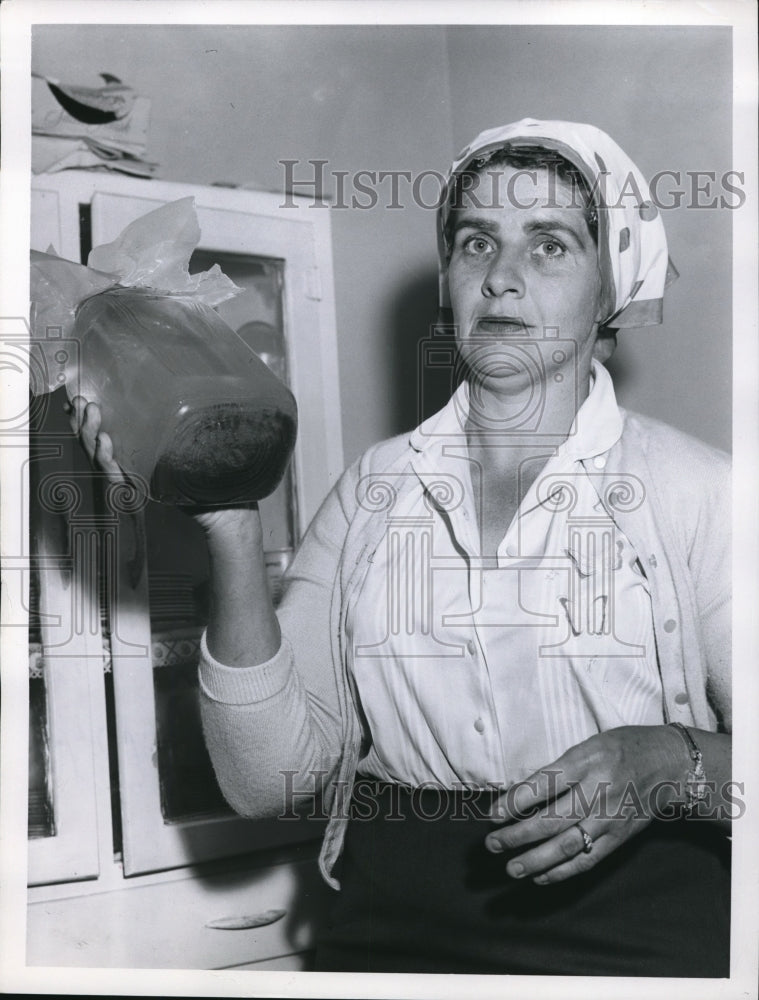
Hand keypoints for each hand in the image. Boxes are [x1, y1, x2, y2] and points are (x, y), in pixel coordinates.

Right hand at [67, 396, 257, 534]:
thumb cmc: (207, 469)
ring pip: (100, 459)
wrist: (220, 505)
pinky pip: (118, 476)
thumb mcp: (187, 434)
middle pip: (93, 445)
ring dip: (91, 435)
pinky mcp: (140, 492)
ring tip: (93, 414)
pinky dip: (109, 458)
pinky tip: (106, 440)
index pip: (100, 434)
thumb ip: (173, 416)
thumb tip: (172, 376)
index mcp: (133, 453)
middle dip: (83, 423)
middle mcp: (128, 468)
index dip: (83, 419)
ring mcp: (132, 481)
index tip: (75, 400)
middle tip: (81, 403)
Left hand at [484, 725, 684, 884]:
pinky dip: (563, 871)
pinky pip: (589, 860)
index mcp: (586, 762)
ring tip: (511, 868)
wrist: (670, 765)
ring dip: (536, 860)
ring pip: (568, 846)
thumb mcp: (588, 745)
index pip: (544, 785)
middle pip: (552, 820)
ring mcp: (610, 819)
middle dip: (518, 835)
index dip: (515, 802)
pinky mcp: (620, 838)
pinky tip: (540, 876)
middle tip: (492, 845)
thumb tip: (520, 794)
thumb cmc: (622, 748)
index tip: (492, 814)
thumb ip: (559, 769)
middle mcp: (597, 792)